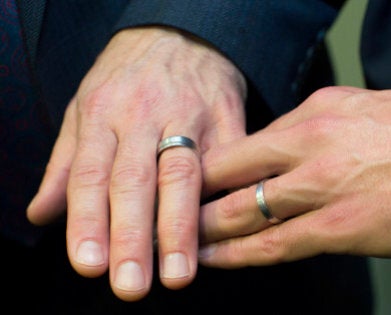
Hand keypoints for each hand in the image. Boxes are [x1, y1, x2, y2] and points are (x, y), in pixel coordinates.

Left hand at [26, 27, 246, 300]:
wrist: (183, 33)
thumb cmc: (129, 76)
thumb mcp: (85, 106)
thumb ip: (65, 163)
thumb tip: (42, 215)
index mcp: (103, 113)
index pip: (90, 174)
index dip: (88, 221)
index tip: (89, 265)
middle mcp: (145, 115)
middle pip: (136, 181)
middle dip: (132, 236)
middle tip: (130, 284)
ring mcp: (191, 116)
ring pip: (183, 176)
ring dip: (180, 227)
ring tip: (178, 274)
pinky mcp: (228, 119)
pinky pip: (229, 162)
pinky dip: (226, 198)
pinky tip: (223, 234)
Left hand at [197, 86, 390, 268]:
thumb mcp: (370, 109)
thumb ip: (327, 127)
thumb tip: (299, 147)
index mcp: (319, 111)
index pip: (249, 140)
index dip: (216, 163)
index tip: (197, 179)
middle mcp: (309, 142)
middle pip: (232, 171)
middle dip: (195, 195)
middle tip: (170, 211)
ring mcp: (319, 186)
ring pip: (242, 211)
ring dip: (206, 229)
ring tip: (181, 241)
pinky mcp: (336, 228)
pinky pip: (272, 245)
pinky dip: (237, 255)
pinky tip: (215, 261)